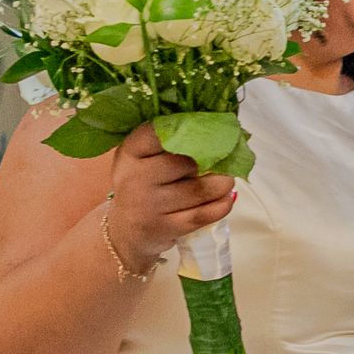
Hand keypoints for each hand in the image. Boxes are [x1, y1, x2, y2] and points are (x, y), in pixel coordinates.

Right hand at [105, 123, 235, 272]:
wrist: (125, 229)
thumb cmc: (143, 182)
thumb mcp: (143, 155)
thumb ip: (171, 138)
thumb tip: (221, 124)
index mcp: (130, 151)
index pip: (160, 131)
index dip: (192, 127)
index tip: (212, 125)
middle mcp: (136, 177)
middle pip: (188, 161)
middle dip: (215, 158)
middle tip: (227, 155)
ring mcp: (149, 206)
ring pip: (201, 189)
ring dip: (223, 182)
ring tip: (227, 177)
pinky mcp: (165, 228)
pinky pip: (204, 214)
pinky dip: (222, 204)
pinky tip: (226, 197)